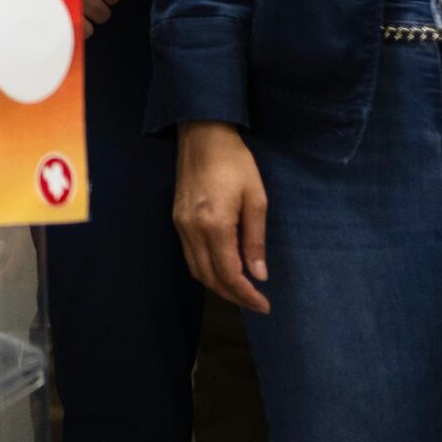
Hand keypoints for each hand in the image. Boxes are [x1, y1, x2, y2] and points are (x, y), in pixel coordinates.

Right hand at [174, 120, 269, 312]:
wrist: (202, 135)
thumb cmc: (236, 163)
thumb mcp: (256, 199)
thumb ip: (255, 240)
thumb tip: (258, 275)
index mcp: (215, 225)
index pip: (229, 274)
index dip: (246, 295)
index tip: (264, 305)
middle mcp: (192, 230)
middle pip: (209, 278)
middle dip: (233, 296)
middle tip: (255, 302)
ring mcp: (180, 225)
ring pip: (196, 270)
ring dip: (218, 285)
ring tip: (241, 290)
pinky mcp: (176, 219)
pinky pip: (189, 255)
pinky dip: (206, 269)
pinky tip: (222, 267)